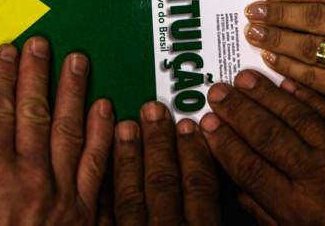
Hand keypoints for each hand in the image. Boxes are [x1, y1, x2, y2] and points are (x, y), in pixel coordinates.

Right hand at [0, 37, 113, 224]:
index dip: (2, 77)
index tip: (6, 52)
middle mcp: (30, 174)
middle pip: (34, 109)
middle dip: (36, 71)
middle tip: (41, 43)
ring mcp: (62, 189)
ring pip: (70, 126)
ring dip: (74, 90)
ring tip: (77, 60)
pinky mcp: (87, 208)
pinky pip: (98, 162)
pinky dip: (103, 132)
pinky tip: (106, 107)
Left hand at [112, 102, 220, 224]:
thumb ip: (211, 216)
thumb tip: (222, 189)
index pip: (200, 187)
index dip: (194, 153)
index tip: (189, 126)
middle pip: (163, 182)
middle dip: (158, 143)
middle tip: (153, 110)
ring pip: (130, 195)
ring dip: (127, 157)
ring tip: (126, 127)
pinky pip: (107, 214)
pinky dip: (106, 188)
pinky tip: (102, 167)